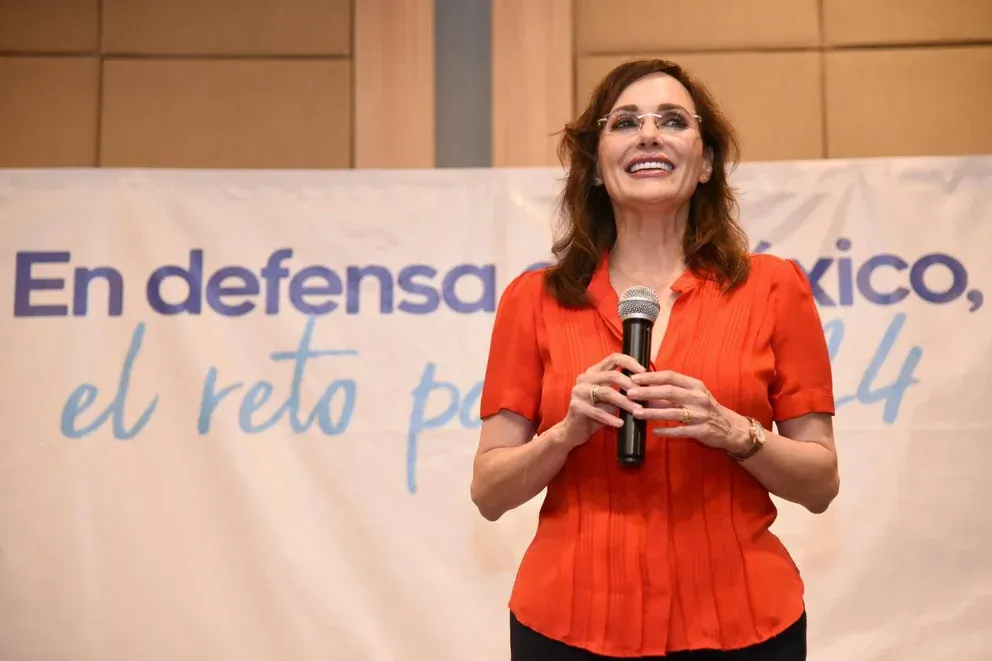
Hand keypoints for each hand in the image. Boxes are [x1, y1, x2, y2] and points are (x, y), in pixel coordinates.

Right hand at [560, 353, 645, 449]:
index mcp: (594, 372)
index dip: (630, 362)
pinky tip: (621, 423)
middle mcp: (585, 378)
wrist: (575, 430)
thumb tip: (651, 389)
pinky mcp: (576, 406)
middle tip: (643, 396)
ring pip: (607, 392)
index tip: (643, 372)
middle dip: (630, 385)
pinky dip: (611, 418)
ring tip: (636, 411)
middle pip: (612, 375)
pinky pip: (597, 411)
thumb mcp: (612, 399)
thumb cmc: (597, 413)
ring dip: (625, 402)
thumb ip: (624, 391)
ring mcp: (579, 392)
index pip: (613, 358)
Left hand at [626, 370, 749, 451]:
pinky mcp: (701, 431)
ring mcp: (700, 415)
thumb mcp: (693, 395)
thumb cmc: (706, 408)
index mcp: (695, 386)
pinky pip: (680, 431)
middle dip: (648, 392)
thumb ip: (673, 391)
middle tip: (630, 393)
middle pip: (669, 392)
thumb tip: (646, 387)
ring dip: (652, 412)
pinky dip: (667, 432)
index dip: (652, 376)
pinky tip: (654, 431)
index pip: (671, 377)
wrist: (730, 427)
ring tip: (636, 412)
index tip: (635, 377)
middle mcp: (698, 398)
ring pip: (672, 412)